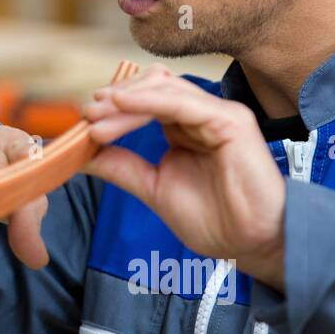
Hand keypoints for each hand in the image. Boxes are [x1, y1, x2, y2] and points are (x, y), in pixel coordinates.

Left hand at [81, 65, 286, 288]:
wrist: (251, 244)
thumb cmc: (214, 220)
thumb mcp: (154, 188)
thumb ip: (123, 166)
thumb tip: (83, 153)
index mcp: (185, 127)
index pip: (144, 102)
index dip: (113, 108)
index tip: (83, 120)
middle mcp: (202, 115)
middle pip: (151, 88)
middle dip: (115, 99)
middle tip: (86, 114)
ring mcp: (218, 114)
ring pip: (164, 89)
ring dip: (125, 100)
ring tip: (98, 116)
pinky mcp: (231, 121)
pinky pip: (183, 102)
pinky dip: (148, 100)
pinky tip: (121, 104)